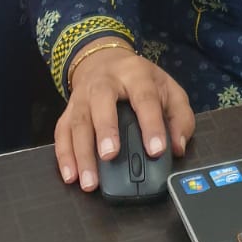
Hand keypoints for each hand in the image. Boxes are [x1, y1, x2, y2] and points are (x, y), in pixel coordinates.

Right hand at [54, 45, 194, 191]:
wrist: (105, 59)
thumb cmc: (140, 81)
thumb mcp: (168, 90)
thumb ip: (180, 117)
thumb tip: (178, 147)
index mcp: (135, 75)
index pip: (144, 98)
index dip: (151, 124)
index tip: (156, 150)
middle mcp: (104, 82)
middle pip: (101, 102)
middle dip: (105, 130)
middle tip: (110, 156)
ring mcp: (82, 96)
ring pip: (77, 122)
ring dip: (81, 153)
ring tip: (89, 181)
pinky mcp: (68, 110)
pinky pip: (61, 132)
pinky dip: (64, 155)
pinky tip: (70, 175)